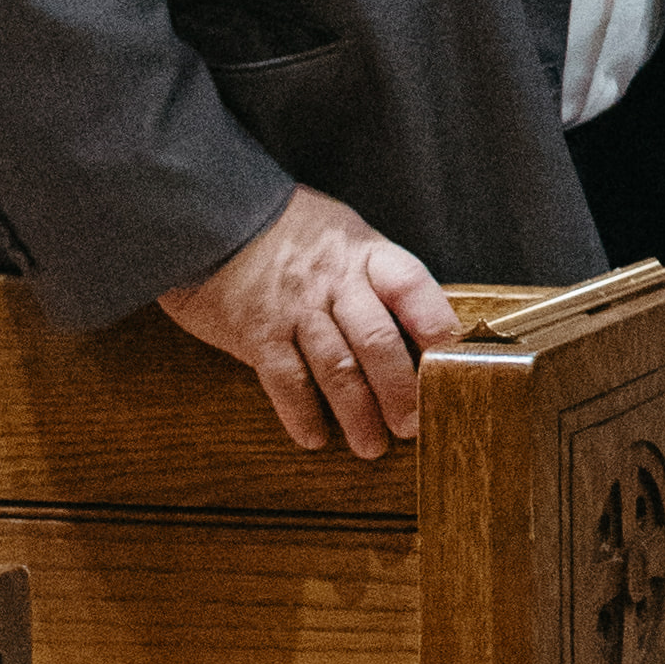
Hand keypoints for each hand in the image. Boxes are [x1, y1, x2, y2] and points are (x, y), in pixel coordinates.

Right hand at [162, 186, 457, 455]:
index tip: (454, 359)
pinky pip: (285, 379)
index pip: (411, 285)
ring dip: (357, 412)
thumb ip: (374, 275)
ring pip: (336, 367)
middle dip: (399, 389)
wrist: (210, 217)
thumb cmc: (287, 232)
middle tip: (413, 425)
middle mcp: (333, 281)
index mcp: (363, 252)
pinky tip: (315, 437)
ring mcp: (294, 308)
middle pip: (376, 339)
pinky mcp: (256, 332)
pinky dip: (301, 413)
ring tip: (372, 445)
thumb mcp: (341, 233)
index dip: (435, 322)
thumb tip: (417, 326)